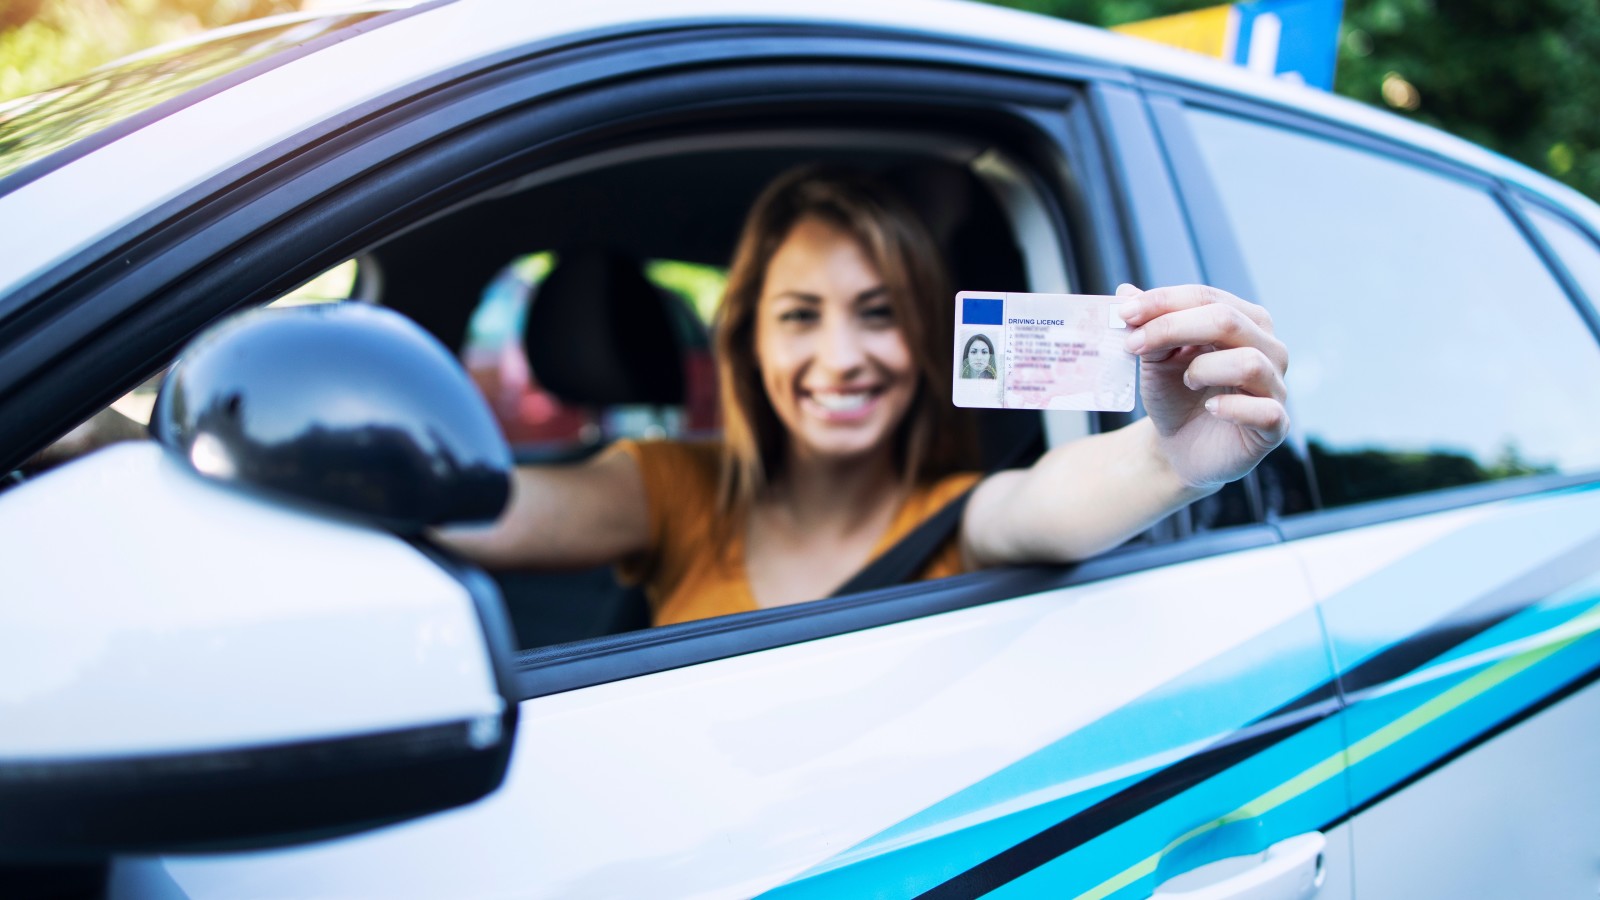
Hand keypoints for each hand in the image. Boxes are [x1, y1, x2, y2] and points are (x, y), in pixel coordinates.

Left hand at [1116, 283, 1288, 489]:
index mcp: (1244, 321)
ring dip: (1204, 369)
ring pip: (1249, 362)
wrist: (1179, 447)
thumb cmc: (1175, 396)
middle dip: (1173, 327)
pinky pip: (1265, 411)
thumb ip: (1147, 327)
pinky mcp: (1274, 426)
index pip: (1207, 297)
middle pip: (1227, 321)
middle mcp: (1268, 348)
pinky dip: (1232, 408)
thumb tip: (1124, 292)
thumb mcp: (1156, 358)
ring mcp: (1275, 387)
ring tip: (1186, 381)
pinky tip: (1210, 408)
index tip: (1124, 313)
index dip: (1164, 301)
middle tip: (1134, 344)